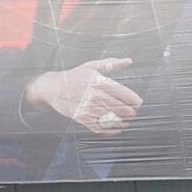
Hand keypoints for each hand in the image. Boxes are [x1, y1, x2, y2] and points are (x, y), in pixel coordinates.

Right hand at [24, 59, 142, 134]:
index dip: (134, 101)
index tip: (138, 103)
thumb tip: (129, 61)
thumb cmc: (74, 76)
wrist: (52, 87)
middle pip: (120, 108)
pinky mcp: (81, 117)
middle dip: (130, 112)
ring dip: (122, 122)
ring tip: (126, 122)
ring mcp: (87, 107)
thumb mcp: (91, 66)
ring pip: (111, 119)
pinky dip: (109, 131)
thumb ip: (111, 63)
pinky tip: (115, 130)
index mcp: (99, 82)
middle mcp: (94, 95)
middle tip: (133, 114)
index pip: (124, 94)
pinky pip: (99, 127)